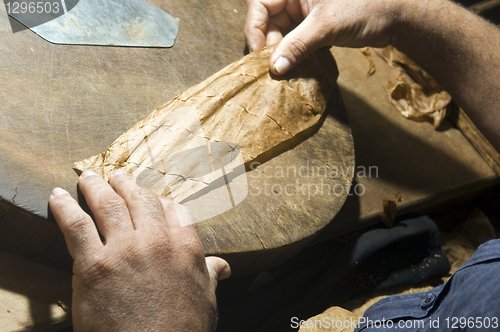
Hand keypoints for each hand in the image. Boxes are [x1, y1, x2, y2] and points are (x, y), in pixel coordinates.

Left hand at [49, 169, 229, 331]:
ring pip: (108, 205)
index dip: (159, 199)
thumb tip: (223, 266)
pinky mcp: (95, 264)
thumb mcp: (206, 300)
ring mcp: (125, 249)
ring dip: (96, 187)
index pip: (173, 210)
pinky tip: (57, 195)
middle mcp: (157, 240)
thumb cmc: (183, 330)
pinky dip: (64, 207)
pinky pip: (76, 226)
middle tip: (116, 175)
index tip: (150, 195)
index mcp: (186, 247)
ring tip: (88, 177)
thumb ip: (209, 275)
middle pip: (140, 201)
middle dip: (126, 184)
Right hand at [244, 0, 400, 74]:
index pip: (260, 5)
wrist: (397, 16)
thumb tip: (274, 67)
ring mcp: (305, 10)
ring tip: (288, 69)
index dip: (255, 29)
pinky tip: (299, 65)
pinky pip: (295, 39)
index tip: (260, 55)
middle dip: (270, 44)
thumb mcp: (327, 26)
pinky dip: (295, 53)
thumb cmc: (366, 8)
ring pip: (281, 32)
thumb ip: (297, 46)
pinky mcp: (314, 24)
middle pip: (268, 20)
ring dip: (283, 52)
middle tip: (275, 67)